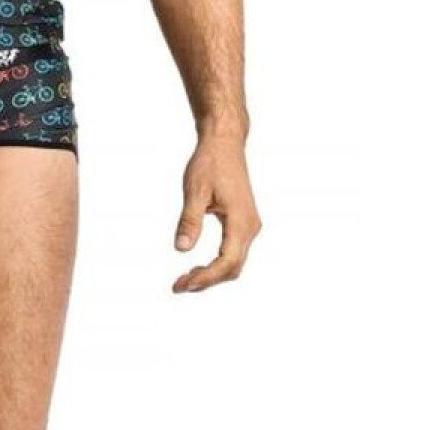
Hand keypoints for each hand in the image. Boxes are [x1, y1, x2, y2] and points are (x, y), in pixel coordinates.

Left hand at [172, 132, 261, 292]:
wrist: (224, 142)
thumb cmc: (209, 163)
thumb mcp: (195, 191)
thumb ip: (189, 221)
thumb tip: (180, 249)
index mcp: (241, 221)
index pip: (227, 262)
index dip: (206, 278)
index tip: (182, 284)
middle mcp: (250, 227)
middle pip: (233, 267)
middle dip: (207, 280)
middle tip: (178, 286)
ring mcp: (249, 225)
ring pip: (235, 261)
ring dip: (212, 273)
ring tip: (185, 279)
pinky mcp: (244, 221)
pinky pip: (234, 250)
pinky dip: (218, 263)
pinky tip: (199, 266)